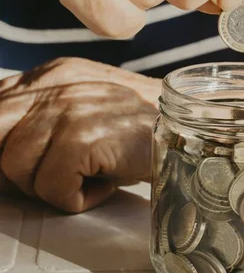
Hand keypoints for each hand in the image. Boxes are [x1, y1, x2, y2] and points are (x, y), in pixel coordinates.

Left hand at [0, 58, 160, 212]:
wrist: (195, 127)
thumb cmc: (147, 127)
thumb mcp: (92, 107)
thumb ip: (48, 114)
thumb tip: (8, 153)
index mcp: (56, 73)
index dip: (4, 142)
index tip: (26, 163)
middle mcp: (57, 84)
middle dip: (18, 169)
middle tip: (55, 178)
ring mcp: (69, 109)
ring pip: (14, 169)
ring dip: (51, 187)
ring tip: (90, 178)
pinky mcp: (83, 139)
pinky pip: (51, 189)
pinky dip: (77, 199)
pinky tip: (105, 185)